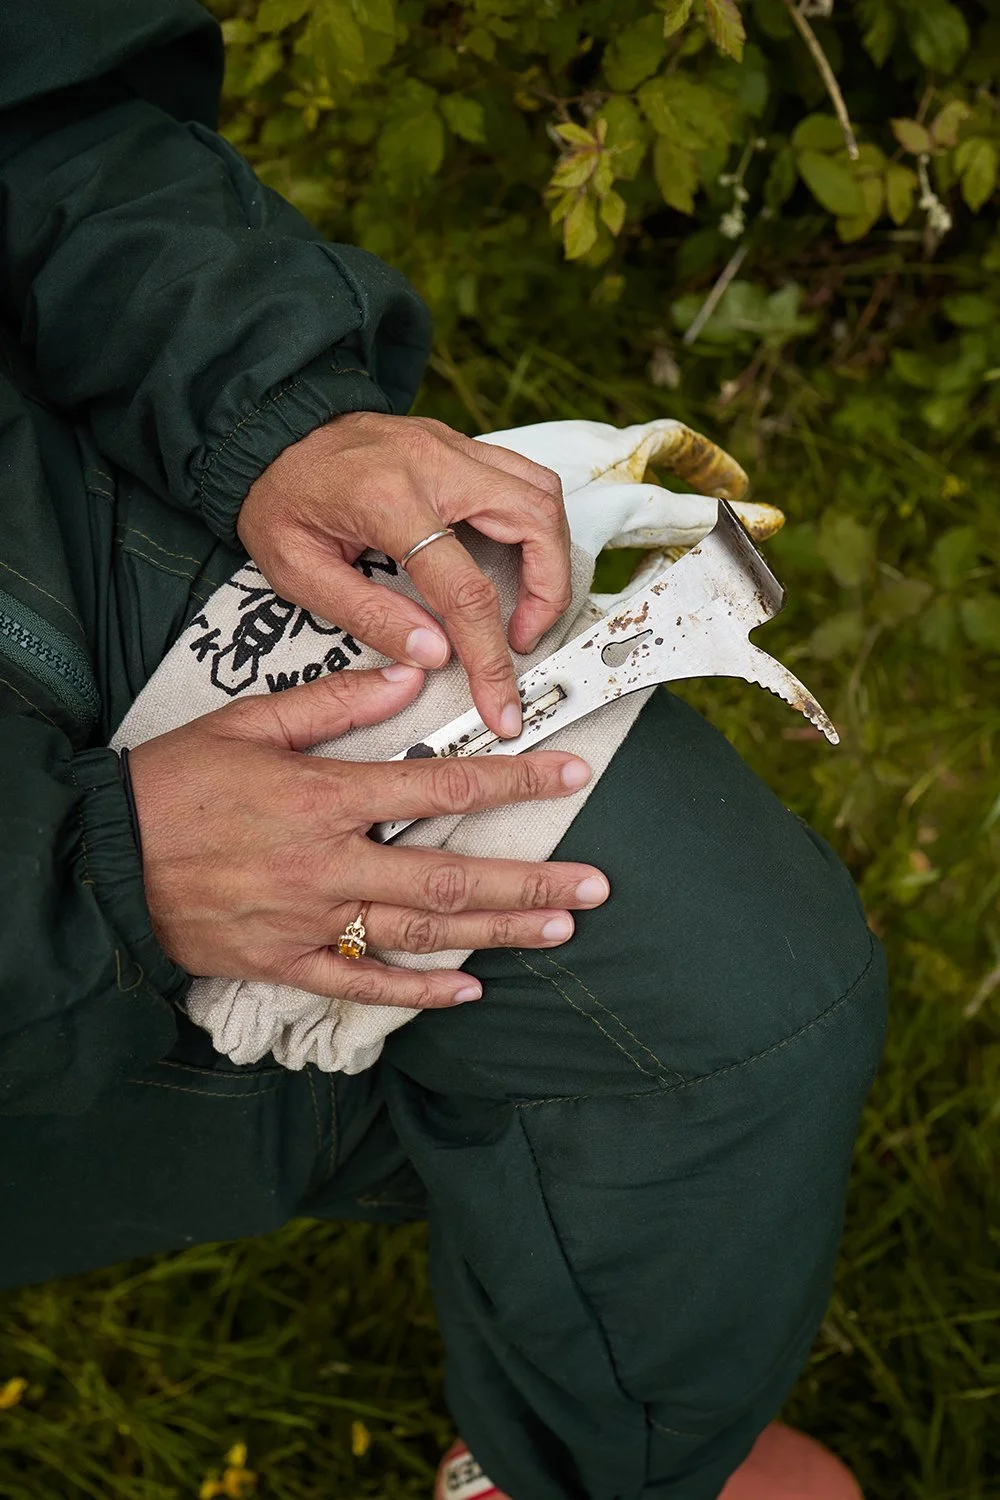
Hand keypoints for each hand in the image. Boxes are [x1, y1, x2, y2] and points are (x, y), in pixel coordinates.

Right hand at [127, 666, 609, 1009]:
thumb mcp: (248, 722)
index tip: (569, 772)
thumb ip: (335, 702)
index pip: (441, 787)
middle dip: (531, 882)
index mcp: (325, 797)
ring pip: (420, 932)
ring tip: (560, 930)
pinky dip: (416, 993)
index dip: (513, 779)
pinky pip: (360, 983)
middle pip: (451, 877)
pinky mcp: (283, 961)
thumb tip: (409, 676)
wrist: (101, 854)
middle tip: (596, 888)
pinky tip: (469, 991)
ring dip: (496, 933)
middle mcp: (329, 863)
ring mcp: (309, 920)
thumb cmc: (174, 781)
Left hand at [236, 412, 570, 739]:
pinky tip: (516, 559)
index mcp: (389, 499)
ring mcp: (451, 445)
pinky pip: (522, 478)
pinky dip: (534, 523)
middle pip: (534, 520)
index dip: (489, 654)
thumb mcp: (299, 571)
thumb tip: (432, 655)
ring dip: (550, 555)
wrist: (266, 431)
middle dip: (548, 593)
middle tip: (523, 640)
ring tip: (526, 606)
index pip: (465, 588)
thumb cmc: (277, 497)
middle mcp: (434, 462)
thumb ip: (368, 615)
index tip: (499, 700)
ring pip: (542, 492)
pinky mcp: (457, 445)